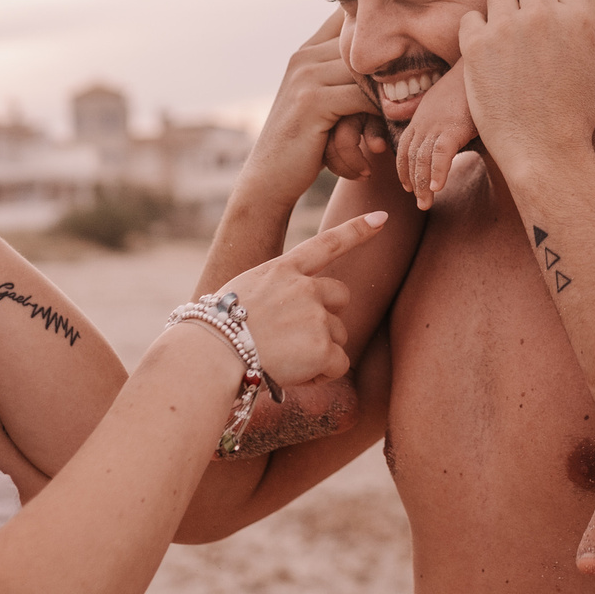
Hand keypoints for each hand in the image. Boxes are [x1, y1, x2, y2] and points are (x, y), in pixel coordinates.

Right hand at [217, 210, 388, 389]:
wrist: (213, 354)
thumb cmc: (216, 330)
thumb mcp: (242, 292)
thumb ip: (275, 292)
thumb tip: (291, 314)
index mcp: (282, 270)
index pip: (326, 244)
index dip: (356, 231)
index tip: (381, 218)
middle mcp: (304, 287)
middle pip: (340, 298)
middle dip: (327, 317)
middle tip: (295, 338)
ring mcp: (315, 315)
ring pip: (337, 335)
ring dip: (318, 350)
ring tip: (282, 358)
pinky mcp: (323, 347)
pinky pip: (338, 364)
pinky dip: (321, 375)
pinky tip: (293, 373)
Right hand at [245, 10, 393, 201]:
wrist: (269, 179)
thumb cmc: (306, 144)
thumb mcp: (324, 102)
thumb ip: (346, 77)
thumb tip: (392, 62)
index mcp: (307, 51)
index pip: (347, 16)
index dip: (378, 28)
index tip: (410, 46)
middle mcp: (305, 56)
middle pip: (366, 46)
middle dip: (396, 65)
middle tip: (424, 83)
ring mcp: (306, 76)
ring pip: (368, 72)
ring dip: (391, 95)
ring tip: (407, 114)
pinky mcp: (312, 101)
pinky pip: (362, 98)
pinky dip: (380, 115)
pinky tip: (383, 137)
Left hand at [395, 69, 474, 210]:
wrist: (478, 66)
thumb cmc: (468, 84)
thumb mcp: (445, 101)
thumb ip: (436, 116)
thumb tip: (437, 129)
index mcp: (421, 117)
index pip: (405, 148)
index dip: (404, 170)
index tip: (408, 187)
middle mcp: (424, 122)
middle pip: (411, 158)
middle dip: (413, 183)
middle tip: (421, 203)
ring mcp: (437, 125)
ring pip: (422, 160)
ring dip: (423, 184)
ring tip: (426, 203)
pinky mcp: (453, 127)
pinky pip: (440, 155)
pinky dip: (437, 172)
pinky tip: (438, 187)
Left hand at [457, 0, 594, 179]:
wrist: (544, 153)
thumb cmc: (577, 116)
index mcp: (582, 17)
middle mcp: (546, 15)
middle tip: (529, 23)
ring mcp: (508, 28)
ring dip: (502, 9)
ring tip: (508, 38)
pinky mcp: (477, 46)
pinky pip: (472, 17)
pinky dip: (478, 32)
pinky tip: (489, 54)